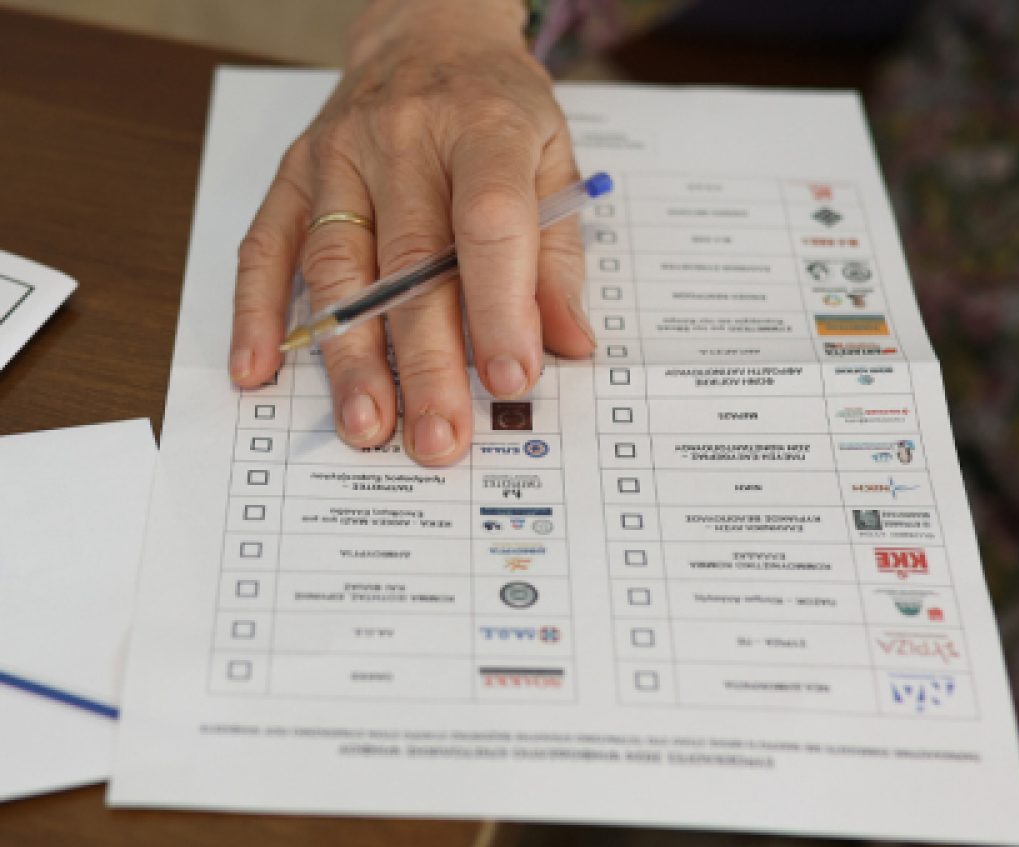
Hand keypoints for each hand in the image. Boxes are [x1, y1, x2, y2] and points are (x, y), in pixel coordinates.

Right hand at [227, 0, 593, 463]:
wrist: (428, 34)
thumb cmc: (498, 108)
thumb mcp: (553, 161)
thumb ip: (557, 257)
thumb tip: (566, 345)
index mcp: (482, 129)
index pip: (490, 225)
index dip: (501, 308)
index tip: (511, 380)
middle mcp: (402, 140)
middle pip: (412, 263)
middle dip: (425, 362)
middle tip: (437, 439)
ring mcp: (338, 156)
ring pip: (338, 267)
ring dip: (348, 355)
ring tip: (365, 425)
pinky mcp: (294, 173)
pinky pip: (266, 245)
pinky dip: (256, 310)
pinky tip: (257, 368)